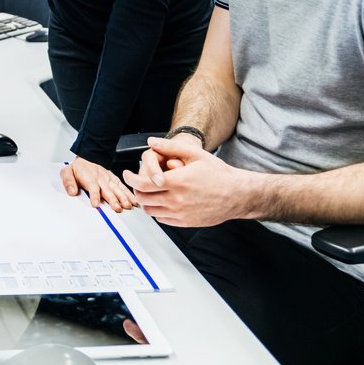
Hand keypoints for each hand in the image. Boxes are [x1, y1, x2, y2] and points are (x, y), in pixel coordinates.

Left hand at [61, 156, 136, 212]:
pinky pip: (122, 186)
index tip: (96, 204)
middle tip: (117, 209)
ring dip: (123, 197)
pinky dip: (129, 193)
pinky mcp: (114, 179)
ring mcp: (109, 178)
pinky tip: (134, 200)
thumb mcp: (67, 172)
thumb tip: (72, 191)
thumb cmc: (77, 169)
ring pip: (117, 188)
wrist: (86, 158)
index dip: (94, 195)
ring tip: (128, 206)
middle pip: (107, 189)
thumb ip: (68, 182)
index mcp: (89, 177)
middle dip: (113, 199)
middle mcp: (100, 178)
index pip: (92, 187)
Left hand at [123, 136, 241, 226]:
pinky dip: (157, 210)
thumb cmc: (218, 173)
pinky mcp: (185, 222)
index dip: (130, 179)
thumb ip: (171, 147)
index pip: (143, 184)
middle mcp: (176, 200)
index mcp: (177, 182)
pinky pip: (162, 219)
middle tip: (137, 182)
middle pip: (143, 199)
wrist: (236, 195)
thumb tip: (151, 142)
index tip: (127, 174)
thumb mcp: (195, 154)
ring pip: (150, 211)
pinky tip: (162, 200)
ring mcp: (180, 214)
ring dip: (145, 201)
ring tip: (149, 191)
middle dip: (136, 189)